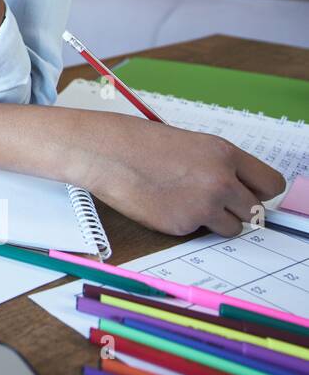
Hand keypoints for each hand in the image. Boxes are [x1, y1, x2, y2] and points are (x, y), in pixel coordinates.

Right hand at [65, 112, 285, 235]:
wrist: (103, 152)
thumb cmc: (137, 142)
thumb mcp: (190, 143)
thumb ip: (218, 164)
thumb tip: (237, 187)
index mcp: (224, 155)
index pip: (271, 184)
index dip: (259, 191)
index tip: (249, 194)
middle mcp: (220, 181)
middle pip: (255, 210)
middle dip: (238, 209)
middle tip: (215, 202)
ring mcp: (202, 206)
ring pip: (232, 228)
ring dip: (215, 220)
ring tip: (185, 202)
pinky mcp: (181, 226)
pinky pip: (196, 232)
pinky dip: (183, 223)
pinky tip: (162, 204)